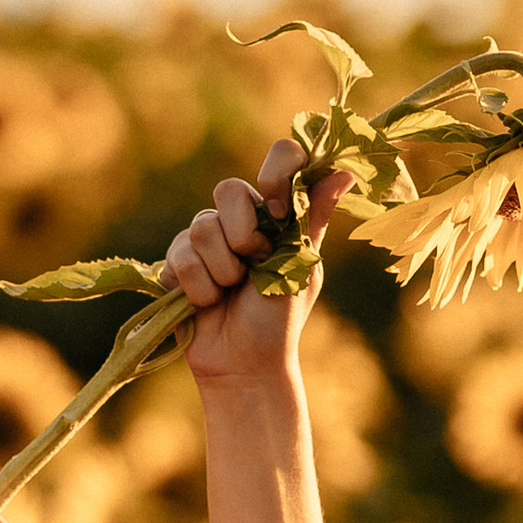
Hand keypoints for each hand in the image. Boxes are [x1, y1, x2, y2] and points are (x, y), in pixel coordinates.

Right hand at [164, 140, 351, 394]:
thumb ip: (312, 218)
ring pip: (201, 227)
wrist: (245, 363)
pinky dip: (200, 287)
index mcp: (277, 214)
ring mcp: (205, 238)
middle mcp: (240, 219)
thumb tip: (345, 171)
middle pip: (228, 188)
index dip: (276, 172)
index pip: (281, 159)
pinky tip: (208, 303)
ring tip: (230, 293)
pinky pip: (180, 257)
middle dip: (243, 235)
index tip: (276, 206)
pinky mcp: (177, 261)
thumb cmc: (279, 319)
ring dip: (222, 271)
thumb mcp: (301, 267)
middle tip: (254, 265)